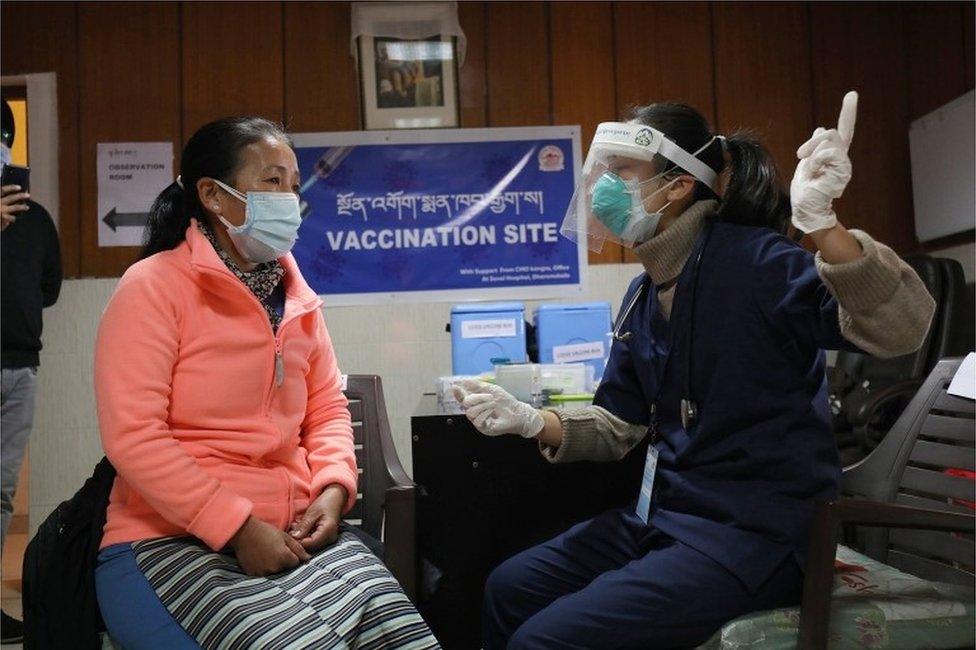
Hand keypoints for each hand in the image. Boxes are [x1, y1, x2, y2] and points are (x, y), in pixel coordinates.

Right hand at [1, 185, 29, 231]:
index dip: (10, 188)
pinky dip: (14, 218)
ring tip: (27, 207)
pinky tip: (15, 219)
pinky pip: (12, 218)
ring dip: (22, 207)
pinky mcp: (3, 218)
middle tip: (28, 195)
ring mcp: (1, 211)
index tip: (19, 187)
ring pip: (14, 207)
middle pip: (11, 198)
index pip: (2, 190)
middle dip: (20, 196)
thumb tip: (8, 199)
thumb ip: (0, 201)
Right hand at [229, 515, 309, 575]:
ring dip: (273, 565)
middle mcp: (274, 567)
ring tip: (266, 553)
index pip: (296, 563)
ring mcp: (263, 572)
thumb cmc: (266, 531)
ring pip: (274, 572)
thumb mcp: (285, 537)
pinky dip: (263, 568)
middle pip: (285, 569)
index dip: (292, 555)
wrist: (244, 532)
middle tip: (274, 549)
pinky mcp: (253, 574)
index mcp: (284, 557)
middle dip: (283, 561)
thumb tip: (308, 559)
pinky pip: (263, 573)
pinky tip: (259, 558)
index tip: (285, 548)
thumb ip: (298, 549)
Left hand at [288, 484, 344, 551]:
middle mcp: (330, 538)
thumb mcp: (312, 513)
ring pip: (311, 544)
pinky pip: (313, 541)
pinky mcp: (325, 538)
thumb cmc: (325, 503)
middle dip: (299, 538)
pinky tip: (302, 527)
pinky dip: (306, 535)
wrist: (335, 499)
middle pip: (311, 546)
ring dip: (302, 536)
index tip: (290, 534)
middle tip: (293, 527)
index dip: (298, 541)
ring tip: (297, 525)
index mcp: (328, 531)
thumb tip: (294, 538)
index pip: (310, 543)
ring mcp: (329, 539)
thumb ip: (304, 527)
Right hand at [452, 379, 544, 437]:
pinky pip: (478, 422)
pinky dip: (485, 415)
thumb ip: (477, 385)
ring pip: (471, 413)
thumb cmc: (505, 401)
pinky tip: (492, 412)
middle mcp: (475, 413)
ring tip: (493, 404)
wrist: (518, 412)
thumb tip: (463, 380)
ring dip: (483, 406)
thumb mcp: (491, 389)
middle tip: (489, 397)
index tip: (455, 387)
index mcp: (476, 404)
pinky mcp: (484, 429)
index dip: (458, 394)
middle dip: (477, 398)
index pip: (463, 399)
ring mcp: (479, 422)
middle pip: (466, 405)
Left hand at [790, 91, 857, 233]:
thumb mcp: (807, 163)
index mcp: (833, 154)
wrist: (806, 208)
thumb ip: (816, 147)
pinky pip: (827, 153)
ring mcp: (844, 164)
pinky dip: (815, 162)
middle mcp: (842, 157)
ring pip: (827, 142)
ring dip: (812, 155)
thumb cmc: (806, 190)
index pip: (844, 129)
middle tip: (800, 155)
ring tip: (811, 172)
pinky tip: (814, 174)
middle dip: (812, 141)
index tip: (852, 94)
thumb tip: (820, 128)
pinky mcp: (842, 172)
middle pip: (830, 132)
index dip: (848, 112)